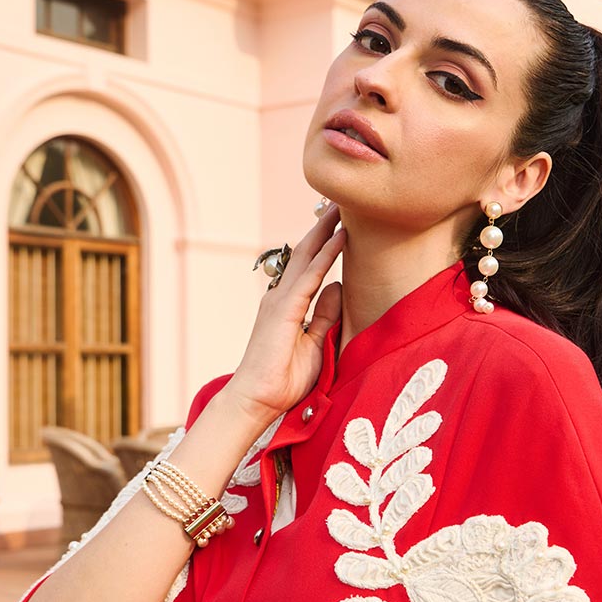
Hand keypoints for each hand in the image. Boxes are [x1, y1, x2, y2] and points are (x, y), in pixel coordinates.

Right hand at [224, 201, 344, 424]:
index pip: (310, 266)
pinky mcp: (284, 310)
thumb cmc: (284, 379)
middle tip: (342, 201)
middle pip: (306, 252)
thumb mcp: (316, 343)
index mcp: (288, 305)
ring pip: (307, 256)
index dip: (326, 243)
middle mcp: (282, 297)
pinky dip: (327, 255)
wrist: (258, 400)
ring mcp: (281, 301)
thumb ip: (325, 315)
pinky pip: (310, 276)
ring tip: (343, 207)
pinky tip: (341, 237)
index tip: (343, 222)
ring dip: (326, 230)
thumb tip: (340, 287)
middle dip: (324, 226)